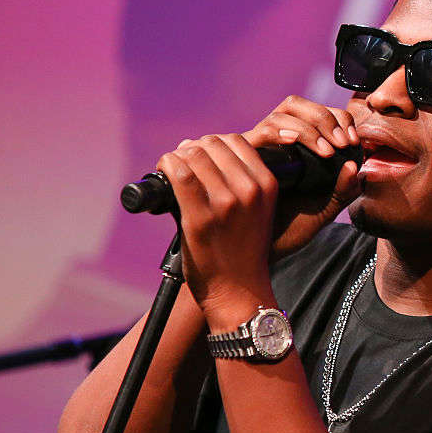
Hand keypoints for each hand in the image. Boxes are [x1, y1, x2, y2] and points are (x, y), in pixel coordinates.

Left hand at [157, 133, 280, 328]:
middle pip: (212, 143)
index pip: (236, 140)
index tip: (201, 157)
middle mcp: (250, 190)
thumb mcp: (257, 209)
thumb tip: (197, 147)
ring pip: (193, 153)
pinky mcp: (200, 217)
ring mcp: (225, 203)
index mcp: (267, 185)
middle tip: (183, 163)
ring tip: (172, 169)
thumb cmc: (242, 250)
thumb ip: (240, 179)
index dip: (213, 144)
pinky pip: (178, 173)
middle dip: (193, 148)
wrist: (238, 292)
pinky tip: (164, 172)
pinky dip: (166, 165)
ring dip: (177, 156)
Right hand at [243, 95, 361, 259]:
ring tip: (326, 151)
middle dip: (325, 117)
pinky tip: (295, 142)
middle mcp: (279, 141)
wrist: (261, 251)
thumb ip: (343, 191)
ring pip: (281, 113)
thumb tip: (354, 166)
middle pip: (298, 104)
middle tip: (343, 142)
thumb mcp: (325, 210)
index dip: (339, 119)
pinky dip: (279, 132)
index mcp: (301, 147)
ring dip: (309, 127)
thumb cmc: (291, 230)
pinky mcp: (241, 158)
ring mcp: (261, 147)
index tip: (353, 142)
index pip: (320, 114)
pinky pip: (260, 133)